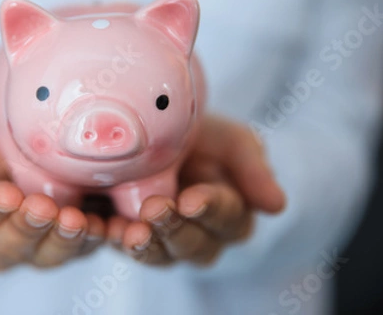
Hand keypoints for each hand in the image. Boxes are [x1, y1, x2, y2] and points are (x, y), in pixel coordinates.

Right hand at [0, 127, 105, 270]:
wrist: (31, 147)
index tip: (6, 193)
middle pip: (9, 247)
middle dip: (27, 226)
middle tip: (42, 207)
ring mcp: (36, 250)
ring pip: (46, 256)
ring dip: (62, 239)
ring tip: (74, 218)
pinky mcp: (70, 247)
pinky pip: (83, 250)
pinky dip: (94, 239)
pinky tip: (102, 225)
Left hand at [107, 114, 285, 265]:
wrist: (156, 127)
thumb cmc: (200, 134)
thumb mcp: (230, 139)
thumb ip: (252, 167)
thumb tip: (277, 205)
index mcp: (230, 212)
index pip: (227, 219)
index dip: (211, 210)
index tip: (192, 199)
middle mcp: (200, 234)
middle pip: (195, 246)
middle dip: (175, 229)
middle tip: (155, 209)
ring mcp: (164, 240)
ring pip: (161, 255)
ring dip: (146, 244)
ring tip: (129, 230)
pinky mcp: (130, 237)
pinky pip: (123, 247)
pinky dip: (113, 241)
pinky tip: (104, 229)